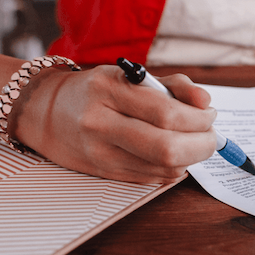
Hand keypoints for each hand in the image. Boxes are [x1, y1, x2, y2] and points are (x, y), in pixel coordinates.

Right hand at [11, 65, 217, 183]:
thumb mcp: (130, 76)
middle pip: (167, 147)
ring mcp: (100, 153)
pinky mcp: (104, 172)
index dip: (199, 118)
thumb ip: (173, 86)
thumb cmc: (95, 91)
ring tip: (194, 141)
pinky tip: (175, 154)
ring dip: (191, 157)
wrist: (44, 112)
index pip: (167, 113)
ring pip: (163, 167)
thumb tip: (205, 101)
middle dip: (202, 143)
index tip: (209, 113)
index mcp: (109, 90)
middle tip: (210, 134)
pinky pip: (152, 178)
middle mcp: (101, 124)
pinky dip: (174, 167)